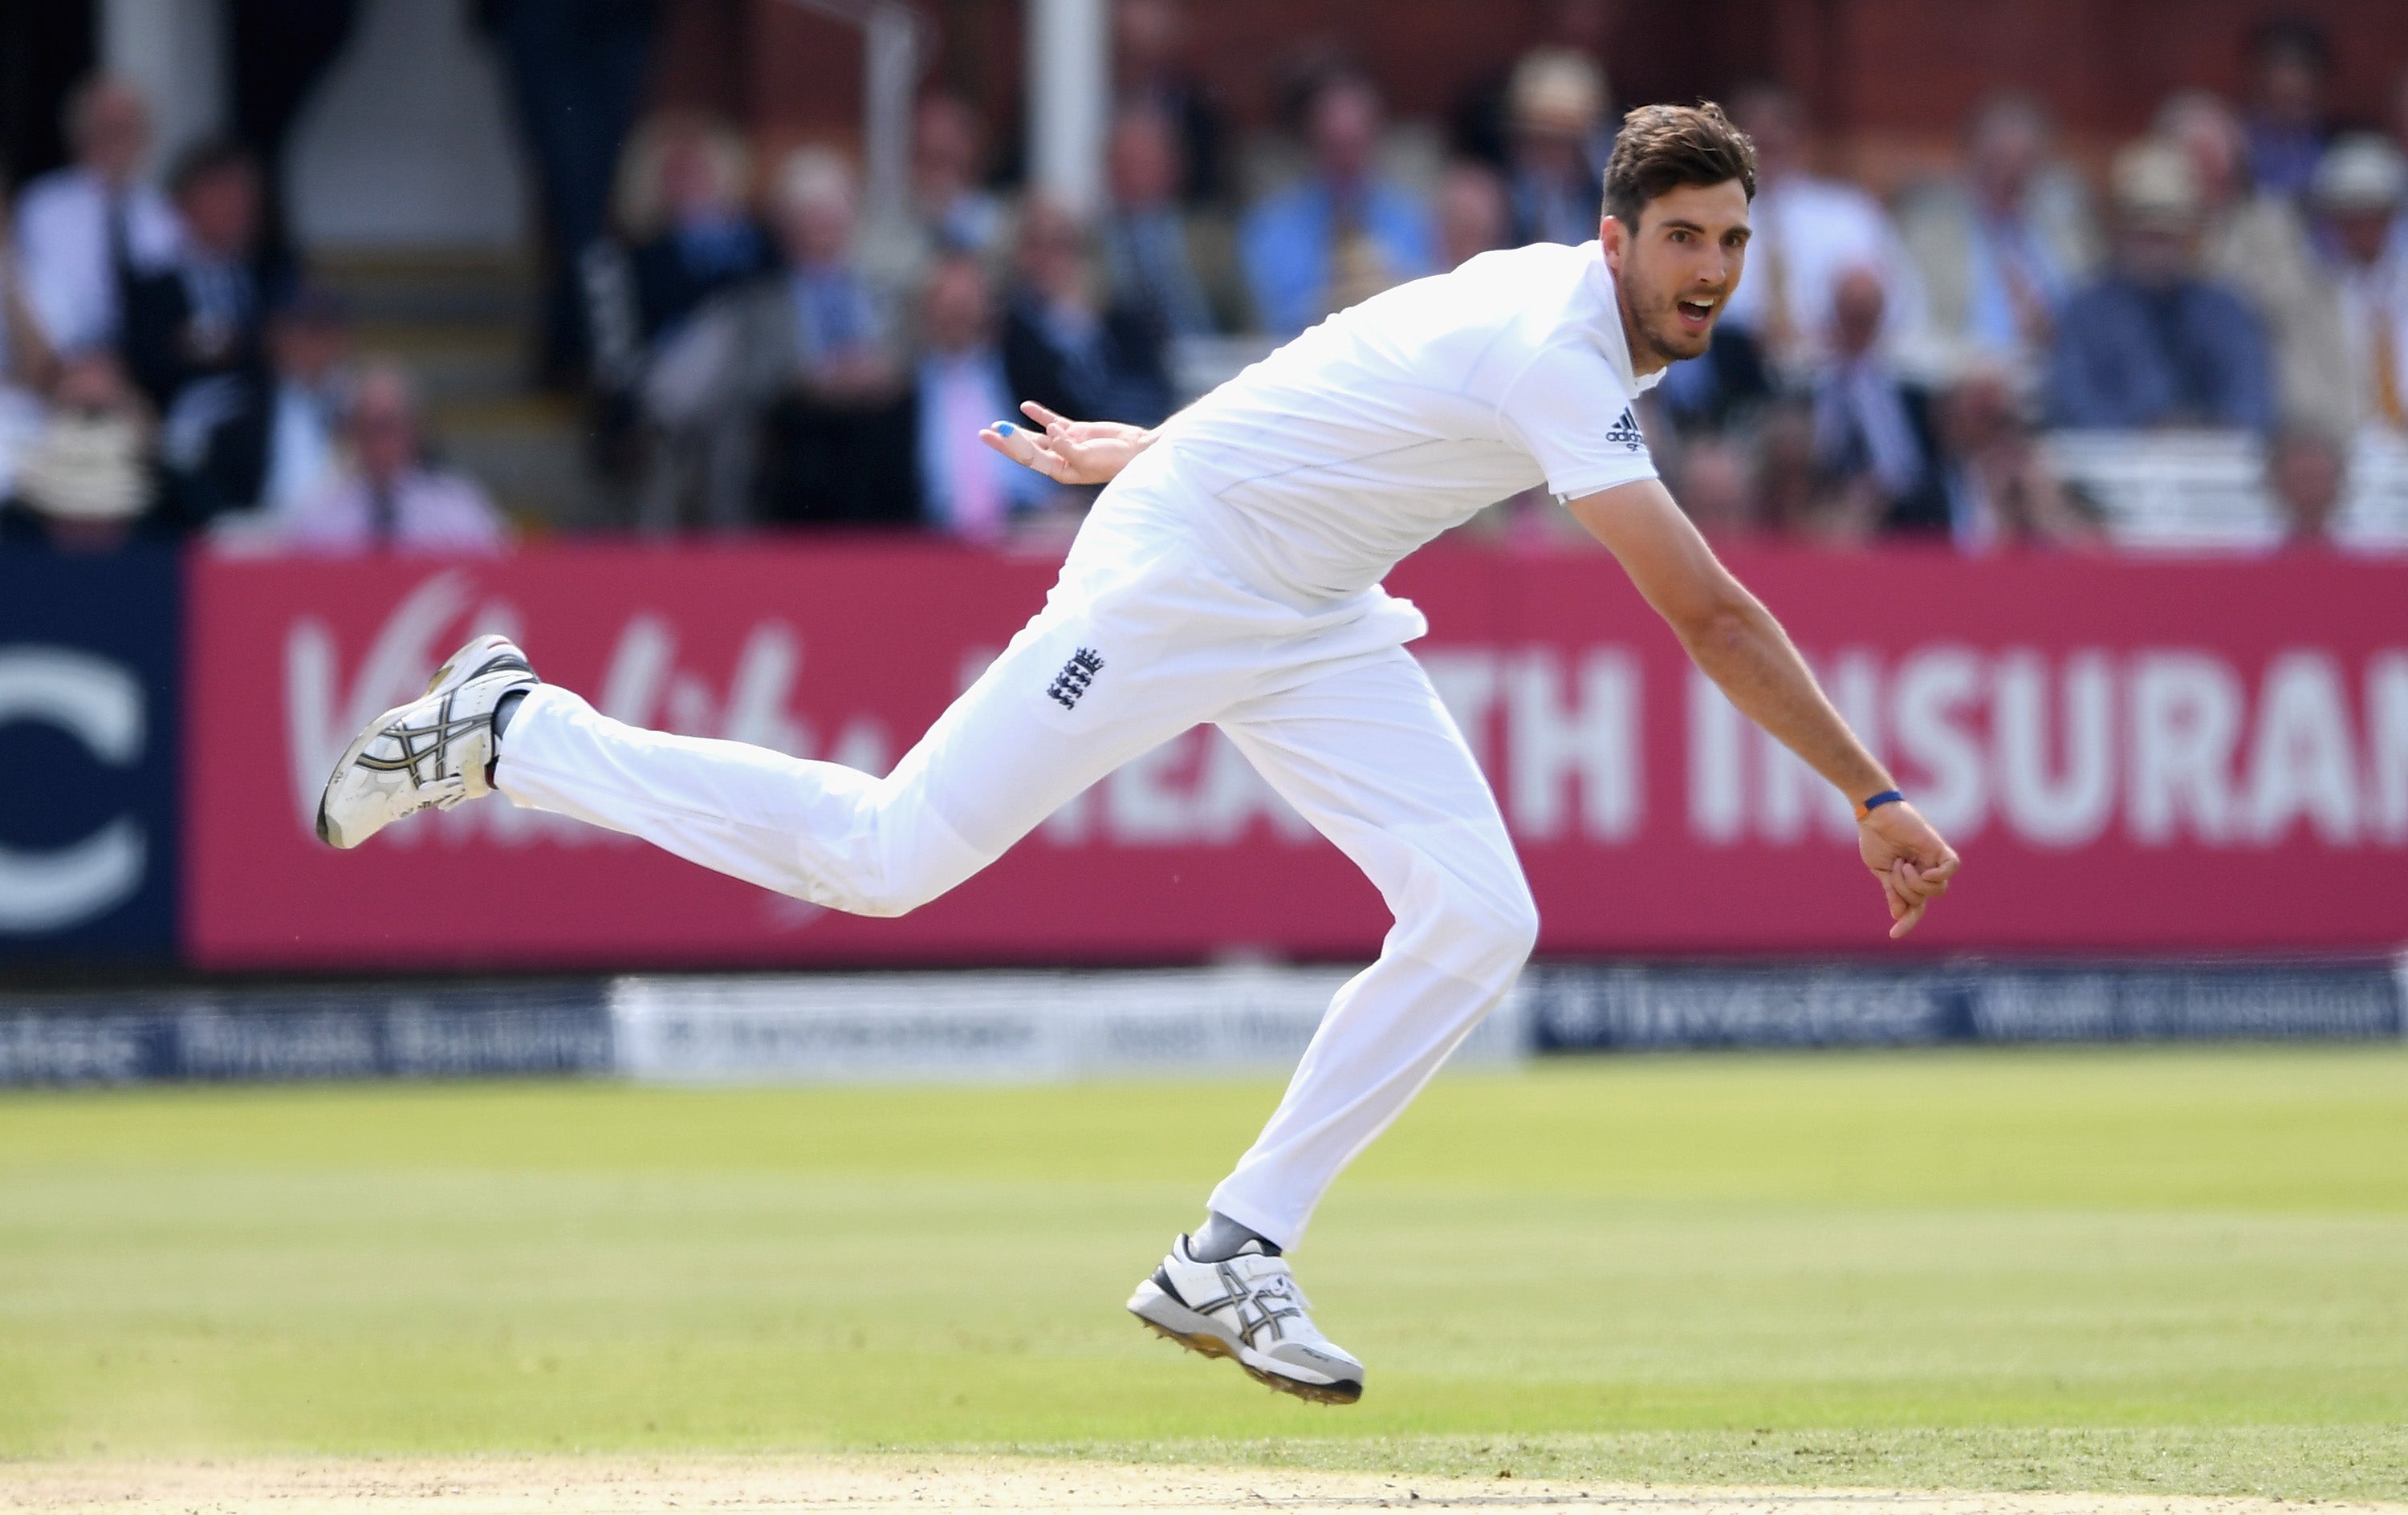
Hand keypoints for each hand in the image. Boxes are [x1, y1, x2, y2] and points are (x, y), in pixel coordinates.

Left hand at [979, 401, 1152, 485]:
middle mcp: (1059, 459)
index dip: (1012, 444)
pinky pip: (1053, 421)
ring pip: (1036, 436)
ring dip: (1017, 430)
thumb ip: (1066, 446)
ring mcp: (1067, 444)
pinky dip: (1040, 414)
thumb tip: (1050, 430)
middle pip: (1026, 449)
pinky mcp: (1076, 431)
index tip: (998, 431)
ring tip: (996, 425)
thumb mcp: (1088, 457)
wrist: (1138, 450)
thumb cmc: (1114, 460)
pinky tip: (1026, 407)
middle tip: (982, 434)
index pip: (1029, 457)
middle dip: (1005, 442)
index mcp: (1059, 470)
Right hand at [1857, 800, 1959, 939]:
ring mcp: (1933, 860)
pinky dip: (1939, 874)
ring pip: (1937, 889)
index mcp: (1910, 879)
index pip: (1915, 908)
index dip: (1907, 922)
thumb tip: (1898, 913)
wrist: (1873, 815)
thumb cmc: (1874, 838)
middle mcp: (1925, 871)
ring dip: (1914, 882)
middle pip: (1925, 898)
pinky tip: (1924, 871)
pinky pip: (1952, 867)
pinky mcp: (1938, 847)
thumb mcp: (1881, 871)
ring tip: (1901, 862)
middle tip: (1894, 870)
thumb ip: (1893, 891)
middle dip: (1906, 891)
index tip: (1893, 936)